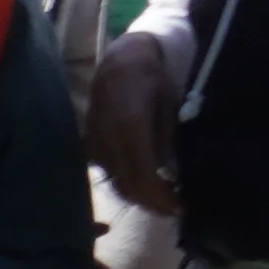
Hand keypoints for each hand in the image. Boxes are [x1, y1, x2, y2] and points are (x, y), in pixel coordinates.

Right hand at [85, 31, 184, 215]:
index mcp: (129, 126)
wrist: (121, 61)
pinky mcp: (89, 145)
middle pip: (127, 185)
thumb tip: (172, 176)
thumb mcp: (168, 107)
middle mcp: (107, 139)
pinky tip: (145, 183)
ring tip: (163, 198)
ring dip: (139, 196)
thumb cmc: (152, 79)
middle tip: (174, 207)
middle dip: (152, 202)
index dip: (160, 197)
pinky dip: (126, 182)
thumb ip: (167, 142)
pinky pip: (107, 172)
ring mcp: (94, 143)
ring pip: (116, 182)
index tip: (179, 207)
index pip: (142, 176)